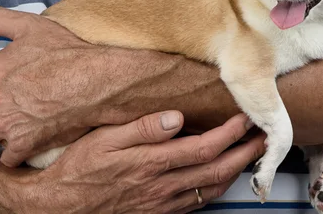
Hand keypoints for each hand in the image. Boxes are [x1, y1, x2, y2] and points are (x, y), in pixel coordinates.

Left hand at [0, 6, 139, 165]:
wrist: (97, 81)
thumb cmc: (70, 54)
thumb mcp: (33, 25)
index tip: (7, 84)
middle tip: (11, 106)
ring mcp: (7, 124)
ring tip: (12, 129)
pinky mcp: (23, 144)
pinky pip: (7, 158)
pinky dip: (15, 154)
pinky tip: (26, 144)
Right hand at [0, 111, 263, 213]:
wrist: (59, 206)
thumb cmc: (79, 168)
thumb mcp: (102, 139)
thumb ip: (142, 128)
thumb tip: (176, 117)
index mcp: (152, 164)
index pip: (204, 147)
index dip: (230, 133)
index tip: (244, 118)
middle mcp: (162, 186)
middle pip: (217, 170)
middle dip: (245, 153)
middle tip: (263, 138)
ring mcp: (163, 204)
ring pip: (212, 189)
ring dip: (237, 171)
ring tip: (251, 155)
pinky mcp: (160, 213)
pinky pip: (198, 203)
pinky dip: (218, 188)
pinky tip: (222, 177)